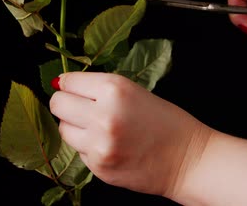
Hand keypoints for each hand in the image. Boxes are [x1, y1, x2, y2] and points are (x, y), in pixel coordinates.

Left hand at [49, 72, 211, 197]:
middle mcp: (103, 114)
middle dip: (65, 104)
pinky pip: (78, 151)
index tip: (71, 88)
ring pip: (63, 129)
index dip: (68, 85)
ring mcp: (98, 143)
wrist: (188, 160)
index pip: (68, 82)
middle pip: (58, 104)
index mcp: (113, 89)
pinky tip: (110, 146)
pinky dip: (88, 147)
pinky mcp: (98, 166)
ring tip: (98, 128)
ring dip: (75, 127)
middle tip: (79, 108)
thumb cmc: (165, 121)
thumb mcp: (133, 91)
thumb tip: (61, 84)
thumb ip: (97, 88)